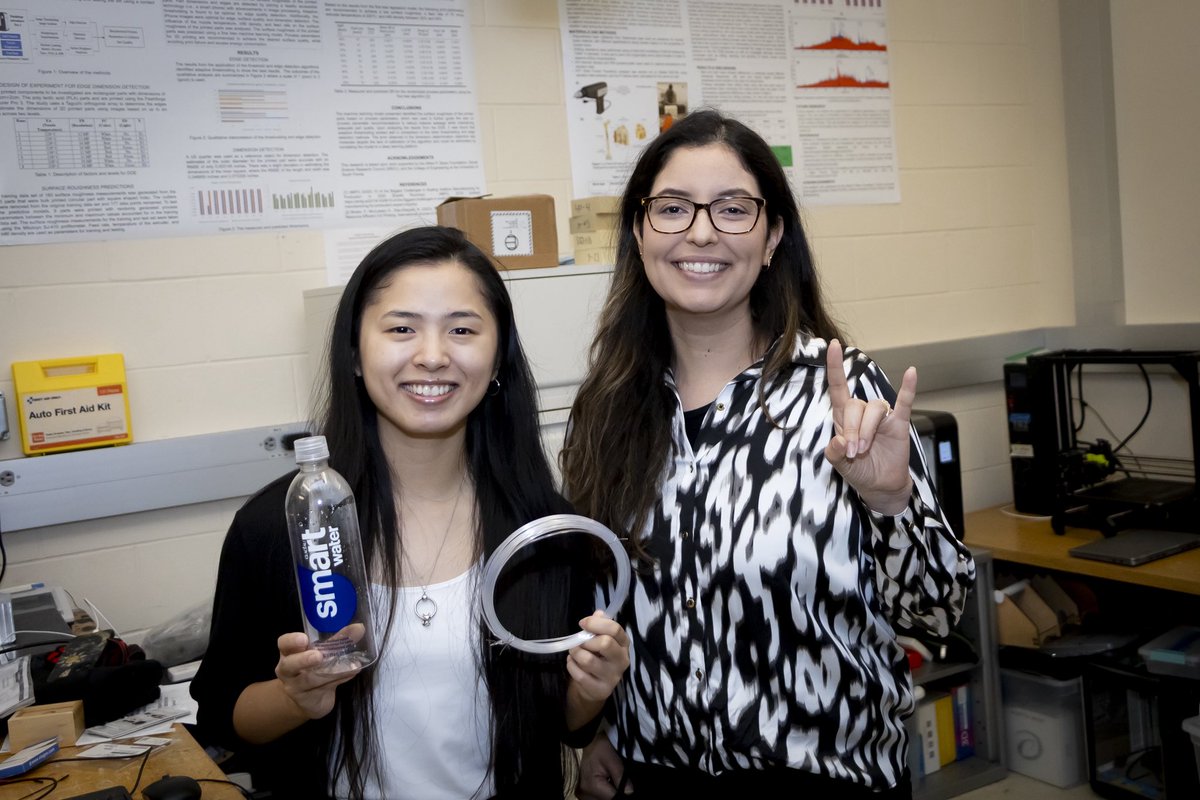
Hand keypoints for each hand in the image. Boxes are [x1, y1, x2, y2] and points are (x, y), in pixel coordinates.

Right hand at [274, 632, 360, 719]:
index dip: (291, 641)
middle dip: (303, 660)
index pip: (284, 644)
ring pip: (311, 680)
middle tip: (318, 656)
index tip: (304, 639)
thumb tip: (359, 627)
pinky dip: (339, 679)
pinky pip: (324, 689)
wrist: (307, 700)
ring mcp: (296, 687)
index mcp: (289, 653)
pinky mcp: (309, 700)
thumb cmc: (313, 668)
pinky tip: (351, 673)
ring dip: (330, 672)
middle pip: (289, 665)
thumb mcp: (322, 652)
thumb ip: (339, 640)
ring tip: (349, 666)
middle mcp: (288, 670)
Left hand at [568, 610, 629, 704]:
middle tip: (579, 643)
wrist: (595, 687)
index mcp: (623, 644)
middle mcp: (622, 660)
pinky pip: (579, 675)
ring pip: (588, 659)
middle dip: (586, 641)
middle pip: (605, 643)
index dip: (596, 623)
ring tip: (574, 652)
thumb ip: (599, 625)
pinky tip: (573, 664)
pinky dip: (571, 666)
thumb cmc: (597, 657)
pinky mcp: (601, 690)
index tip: (582, 623)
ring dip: (575, 653)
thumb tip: (598, 613)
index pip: (615, 629)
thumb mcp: (600, 639)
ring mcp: (613, 677)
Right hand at [577, 733, 630, 798]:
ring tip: (614, 782)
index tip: (628, 787)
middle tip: (623, 784)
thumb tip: (630, 792)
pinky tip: (608, 784)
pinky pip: (597, 798)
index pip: (613, 798)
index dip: (624, 794)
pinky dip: (604, 793)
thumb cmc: (600, 748)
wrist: (589, 742)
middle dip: (616, 794)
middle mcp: (585, 793)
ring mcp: (583, 794)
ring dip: (610, 794)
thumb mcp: (612, 760)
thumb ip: (621, 777)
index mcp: (593, 786)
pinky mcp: (583, 793)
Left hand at [824, 338, 915, 514]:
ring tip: (863, 449)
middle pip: (854, 406)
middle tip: (853, 452)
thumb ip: (834, 454)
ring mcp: (882, 417)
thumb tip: (838, 441)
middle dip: (851, 429)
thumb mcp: (840, 465)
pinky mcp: (899, 423)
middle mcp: (862, 412)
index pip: (838, 387)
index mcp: (843, 418)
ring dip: (867, 429)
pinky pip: (904, 401)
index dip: (835, 367)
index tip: (832, 345)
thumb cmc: (859, 471)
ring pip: (874, 408)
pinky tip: (911, 373)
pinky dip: (908, 388)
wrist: (881, 486)